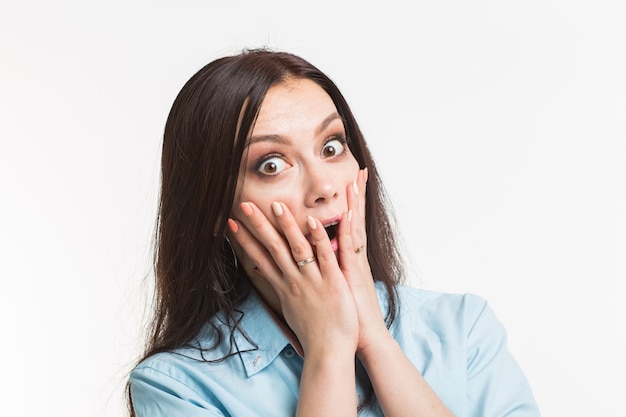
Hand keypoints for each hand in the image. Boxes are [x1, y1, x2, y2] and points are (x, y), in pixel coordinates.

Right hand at [228, 200, 358, 355]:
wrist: (328, 353)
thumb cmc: (312, 333)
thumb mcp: (290, 309)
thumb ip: (279, 289)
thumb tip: (264, 275)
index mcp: (284, 286)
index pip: (259, 258)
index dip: (244, 240)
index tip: (231, 224)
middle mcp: (293, 281)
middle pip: (272, 248)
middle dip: (258, 225)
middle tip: (243, 205)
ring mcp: (312, 281)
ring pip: (297, 248)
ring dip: (286, 226)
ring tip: (276, 205)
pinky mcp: (332, 282)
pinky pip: (325, 256)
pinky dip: (319, 239)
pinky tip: (312, 222)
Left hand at [337, 168, 391, 355]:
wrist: (363, 337)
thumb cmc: (349, 316)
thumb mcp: (338, 288)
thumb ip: (331, 272)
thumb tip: (320, 261)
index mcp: (350, 259)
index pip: (351, 225)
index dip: (351, 203)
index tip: (350, 183)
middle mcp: (353, 258)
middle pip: (356, 220)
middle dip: (357, 195)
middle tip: (359, 171)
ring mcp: (353, 265)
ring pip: (353, 228)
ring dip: (352, 204)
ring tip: (353, 180)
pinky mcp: (350, 274)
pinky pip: (348, 249)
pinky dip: (344, 232)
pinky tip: (344, 214)